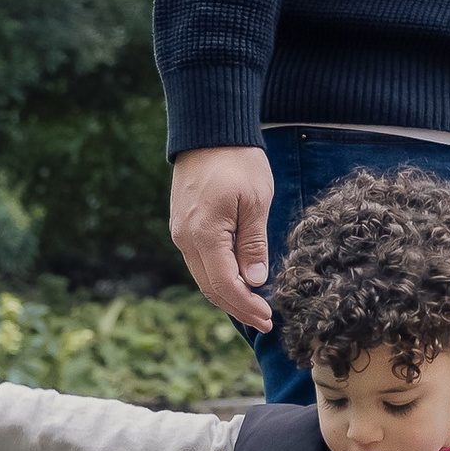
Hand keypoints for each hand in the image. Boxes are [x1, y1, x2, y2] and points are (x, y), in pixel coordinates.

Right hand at [171, 145, 276, 330]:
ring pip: (203, 276)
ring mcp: (181, 232)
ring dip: (227, 294)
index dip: (247, 306)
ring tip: (254, 306)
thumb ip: (253, 244)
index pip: (225, 285)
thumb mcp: (256, 201)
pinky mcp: (183, 225)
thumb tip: (255, 282)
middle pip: (210, 287)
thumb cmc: (237, 161)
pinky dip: (218, 276)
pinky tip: (238, 280)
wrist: (209, 131)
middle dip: (237, 307)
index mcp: (204, 234)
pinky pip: (199, 261)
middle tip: (264, 320)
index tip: (268, 318)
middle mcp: (185, 238)